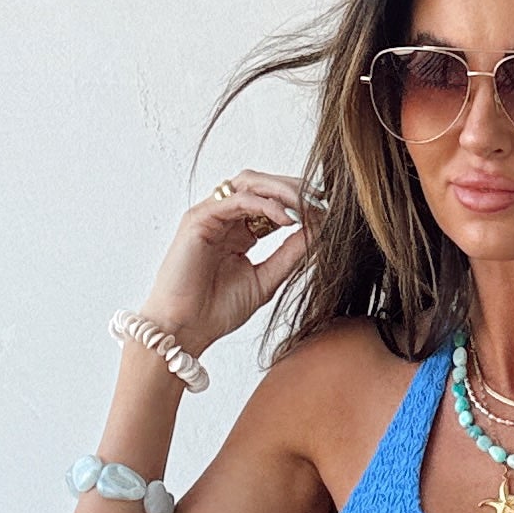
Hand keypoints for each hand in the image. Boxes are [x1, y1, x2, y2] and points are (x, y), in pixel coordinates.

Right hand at [137, 169, 312, 359]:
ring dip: (282, 189)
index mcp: (240, 231)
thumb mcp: (266, 278)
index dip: (300, 203)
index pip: (273, 202)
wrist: (185, 329)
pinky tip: (286, 219)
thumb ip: (290, 254)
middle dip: (294, 188)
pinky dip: (264, 204)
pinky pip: (236, 199)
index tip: (327, 212)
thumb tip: (319, 232)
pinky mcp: (198, 218)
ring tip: (306, 205)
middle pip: (262, 184)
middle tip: (321, 199)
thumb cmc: (217, 310)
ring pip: (250, 183)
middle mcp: (225, 218)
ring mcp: (210, 215)